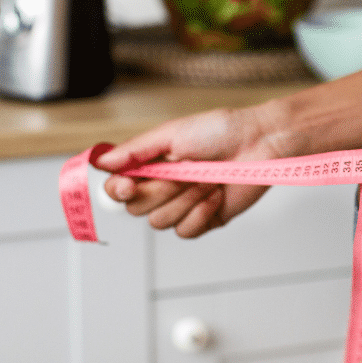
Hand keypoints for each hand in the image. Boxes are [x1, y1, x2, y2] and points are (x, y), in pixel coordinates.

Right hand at [93, 107, 290, 238]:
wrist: (260, 143)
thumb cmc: (221, 131)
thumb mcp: (172, 134)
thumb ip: (135, 151)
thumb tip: (101, 161)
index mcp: (151, 165)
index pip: (117, 189)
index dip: (118, 191)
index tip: (129, 184)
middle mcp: (163, 188)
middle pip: (136, 209)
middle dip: (161, 190)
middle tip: (185, 170)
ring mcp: (184, 206)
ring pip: (160, 222)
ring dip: (185, 199)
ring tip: (207, 178)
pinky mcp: (205, 220)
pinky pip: (186, 231)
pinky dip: (200, 213)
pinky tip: (215, 194)